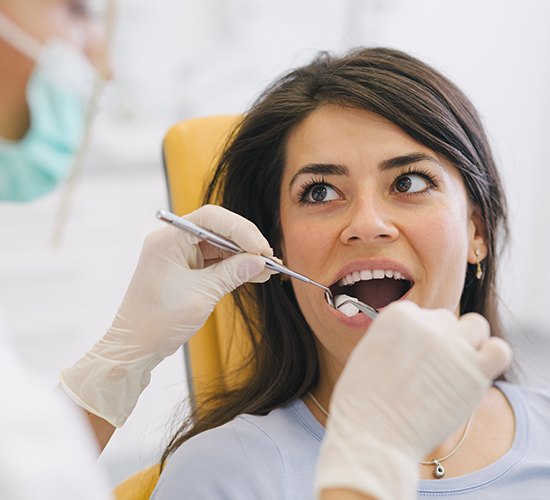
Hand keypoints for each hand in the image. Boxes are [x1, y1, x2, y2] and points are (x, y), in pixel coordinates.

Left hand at [61, 205, 272, 426]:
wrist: (135, 347)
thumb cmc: (158, 322)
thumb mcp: (201, 295)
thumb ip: (232, 273)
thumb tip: (260, 261)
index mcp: (168, 239)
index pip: (211, 219)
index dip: (240, 229)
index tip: (261, 248)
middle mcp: (172, 241)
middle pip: (217, 228)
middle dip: (245, 242)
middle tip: (268, 258)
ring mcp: (178, 254)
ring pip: (219, 245)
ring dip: (243, 256)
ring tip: (267, 268)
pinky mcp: (184, 269)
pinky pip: (214, 260)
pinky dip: (234, 267)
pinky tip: (254, 274)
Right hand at [316, 301, 511, 499]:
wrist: (373, 435)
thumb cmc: (363, 401)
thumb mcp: (367, 352)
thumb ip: (395, 337)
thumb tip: (415, 339)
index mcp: (398, 315)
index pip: (420, 313)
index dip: (416, 337)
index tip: (410, 358)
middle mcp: (428, 324)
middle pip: (446, 320)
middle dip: (439, 340)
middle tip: (428, 370)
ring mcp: (453, 347)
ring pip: (476, 326)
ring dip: (468, 342)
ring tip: (454, 367)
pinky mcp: (475, 373)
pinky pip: (499, 351)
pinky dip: (491, 357)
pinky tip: (475, 373)